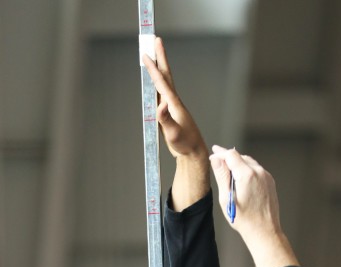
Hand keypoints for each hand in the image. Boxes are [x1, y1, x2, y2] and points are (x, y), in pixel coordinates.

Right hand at [143, 39, 206, 159]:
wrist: (193, 152)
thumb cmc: (185, 143)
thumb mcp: (173, 133)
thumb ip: (166, 119)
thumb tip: (160, 104)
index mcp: (173, 103)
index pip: (161, 82)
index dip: (153, 68)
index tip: (146, 55)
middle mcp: (173, 101)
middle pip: (165, 75)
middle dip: (160, 58)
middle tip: (155, 41)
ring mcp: (172, 106)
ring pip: (163, 82)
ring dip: (158, 68)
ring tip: (153, 56)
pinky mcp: (169, 112)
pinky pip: (161, 93)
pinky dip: (157, 82)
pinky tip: (153, 80)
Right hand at [209, 146, 299, 266]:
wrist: (264, 231)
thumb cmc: (244, 220)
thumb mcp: (227, 198)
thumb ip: (221, 176)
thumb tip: (216, 160)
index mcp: (247, 175)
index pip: (231, 155)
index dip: (220, 153)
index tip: (213, 153)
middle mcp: (259, 172)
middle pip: (241, 157)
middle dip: (228, 157)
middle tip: (217, 159)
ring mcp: (266, 176)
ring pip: (249, 162)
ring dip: (238, 163)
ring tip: (227, 169)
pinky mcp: (270, 182)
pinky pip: (256, 170)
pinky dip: (247, 170)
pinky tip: (240, 178)